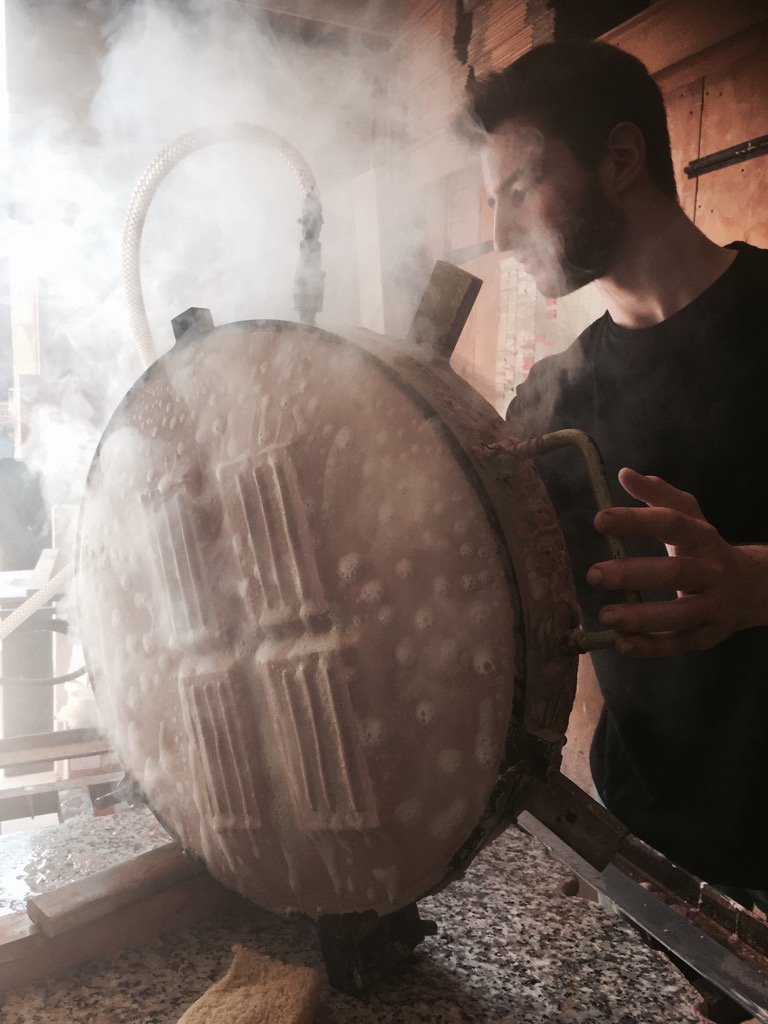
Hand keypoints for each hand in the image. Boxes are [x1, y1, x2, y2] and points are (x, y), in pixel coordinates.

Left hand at [587, 467, 767, 656]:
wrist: (752, 587)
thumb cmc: (703, 548)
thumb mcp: (688, 516)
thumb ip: (658, 495)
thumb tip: (625, 474)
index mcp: (701, 537)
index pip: (671, 523)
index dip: (636, 520)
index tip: (599, 519)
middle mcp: (710, 571)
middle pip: (675, 572)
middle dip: (633, 574)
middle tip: (594, 574)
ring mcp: (712, 606)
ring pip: (679, 614)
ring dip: (641, 616)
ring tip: (604, 614)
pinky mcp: (707, 635)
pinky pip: (678, 644)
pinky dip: (650, 646)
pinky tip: (621, 644)